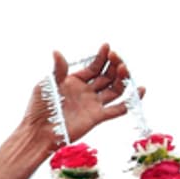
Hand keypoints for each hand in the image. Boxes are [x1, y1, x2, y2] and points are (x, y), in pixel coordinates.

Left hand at [23, 43, 144, 142]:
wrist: (39, 132)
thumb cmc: (39, 108)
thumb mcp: (47, 85)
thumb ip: (58, 70)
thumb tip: (56, 51)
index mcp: (74, 81)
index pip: (94, 67)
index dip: (101, 57)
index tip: (107, 46)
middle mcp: (86, 91)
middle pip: (107, 76)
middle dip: (113, 65)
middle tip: (116, 57)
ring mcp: (93, 104)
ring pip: (115, 89)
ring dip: (122, 79)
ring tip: (124, 69)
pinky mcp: (98, 117)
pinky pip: (119, 108)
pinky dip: (131, 100)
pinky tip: (140, 89)